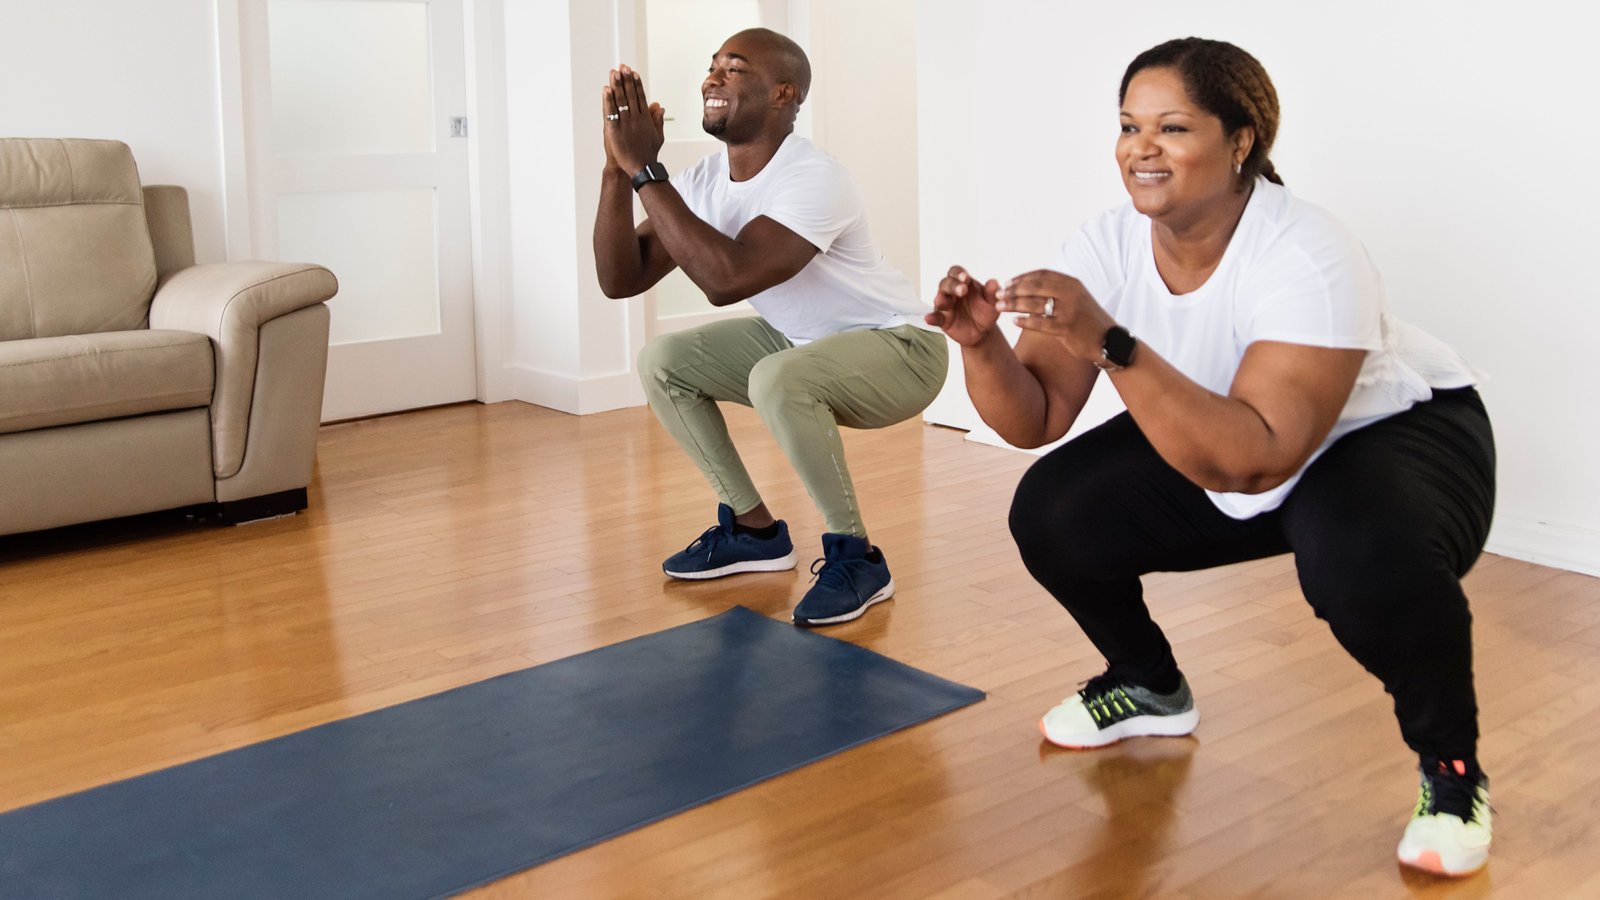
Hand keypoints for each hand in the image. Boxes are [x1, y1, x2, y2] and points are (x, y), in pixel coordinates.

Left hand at [602, 65, 665, 175]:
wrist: (641, 168)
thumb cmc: (649, 153)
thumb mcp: (658, 136)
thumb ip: (658, 120)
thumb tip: (659, 105)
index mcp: (646, 118)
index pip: (640, 96)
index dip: (636, 83)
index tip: (633, 72)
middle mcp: (636, 118)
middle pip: (630, 94)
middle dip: (626, 79)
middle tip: (622, 66)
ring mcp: (625, 123)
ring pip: (620, 100)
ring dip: (617, 85)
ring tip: (614, 73)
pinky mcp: (615, 130)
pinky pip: (611, 112)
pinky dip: (608, 101)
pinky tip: (606, 90)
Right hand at [926, 265, 1001, 346]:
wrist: (983, 332)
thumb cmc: (985, 311)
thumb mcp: (992, 302)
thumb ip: (992, 292)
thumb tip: (994, 282)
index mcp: (964, 283)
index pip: (956, 273)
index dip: (959, 274)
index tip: (966, 278)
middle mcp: (951, 292)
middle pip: (945, 284)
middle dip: (952, 286)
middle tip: (962, 290)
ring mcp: (946, 306)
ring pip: (939, 298)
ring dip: (941, 299)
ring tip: (943, 302)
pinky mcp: (943, 320)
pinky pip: (935, 317)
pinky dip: (931, 317)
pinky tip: (929, 318)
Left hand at [993, 270, 1114, 362]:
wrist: (1108, 340)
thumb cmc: (1087, 320)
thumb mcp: (1076, 297)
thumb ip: (1057, 290)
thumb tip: (1030, 286)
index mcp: (1071, 283)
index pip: (1041, 275)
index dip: (1021, 278)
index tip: (1007, 283)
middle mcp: (1070, 293)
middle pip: (1034, 287)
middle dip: (1013, 290)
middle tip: (998, 294)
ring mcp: (1068, 310)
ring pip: (1034, 304)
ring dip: (1013, 304)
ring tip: (999, 306)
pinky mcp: (1066, 328)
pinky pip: (1040, 323)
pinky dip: (1025, 321)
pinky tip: (1014, 321)